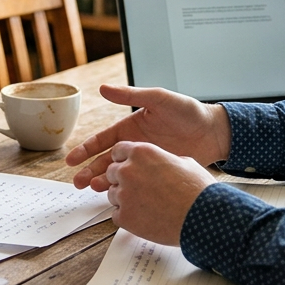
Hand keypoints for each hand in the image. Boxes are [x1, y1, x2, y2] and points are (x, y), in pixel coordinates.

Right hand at [66, 85, 230, 191]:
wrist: (213, 132)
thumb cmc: (187, 111)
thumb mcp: (158, 99)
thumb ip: (131, 95)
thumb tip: (103, 88)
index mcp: (130, 128)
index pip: (102, 140)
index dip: (85, 149)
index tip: (71, 160)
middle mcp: (134, 146)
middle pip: (105, 160)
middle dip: (89, 170)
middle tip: (76, 183)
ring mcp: (145, 162)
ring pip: (118, 174)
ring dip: (104, 181)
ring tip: (92, 190)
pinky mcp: (157, 174)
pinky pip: (137, 183)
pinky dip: (125, 189)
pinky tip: (117, 196)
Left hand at [104, 141, 214, 245]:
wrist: (203, 217)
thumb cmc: (198, 190)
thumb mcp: (184, 163)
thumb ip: (163, 160)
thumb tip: (161, 163)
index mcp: (142, 153)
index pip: (118, 151)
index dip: (123, 159)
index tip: (128, 166)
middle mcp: (128, 171)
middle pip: (111, 172)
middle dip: (122, 180)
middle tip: (140, 189)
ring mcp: (124, 194)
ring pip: (113, 194)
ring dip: (125, 199)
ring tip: (147, 206)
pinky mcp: (124, 216)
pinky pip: (117, 215)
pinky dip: (128, 217)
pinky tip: (146, 218)